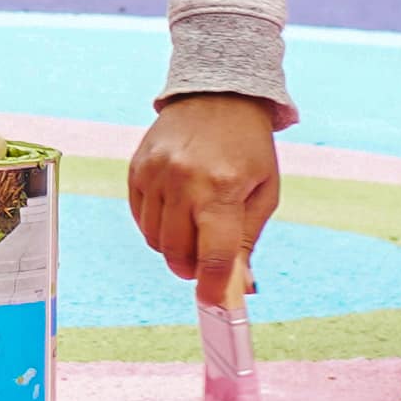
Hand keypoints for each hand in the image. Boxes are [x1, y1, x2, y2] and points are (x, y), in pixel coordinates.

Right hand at [127, 94, 283, 305]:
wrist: (217, 95)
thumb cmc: (248, 147)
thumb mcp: (263, 191)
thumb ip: (246, 239)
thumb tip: (238, 284)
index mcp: (223, 188)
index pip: (213, 253)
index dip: (212, 287)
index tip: (215, 305)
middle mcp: (184, 181)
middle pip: (177, 251)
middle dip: (191, 268)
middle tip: (204, 265)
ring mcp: (156, 173)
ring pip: (154, 238)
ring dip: (172, 249)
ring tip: (190, 234)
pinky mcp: (137, 168)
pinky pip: (139, 216)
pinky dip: (155, 228)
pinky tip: (174, 216)